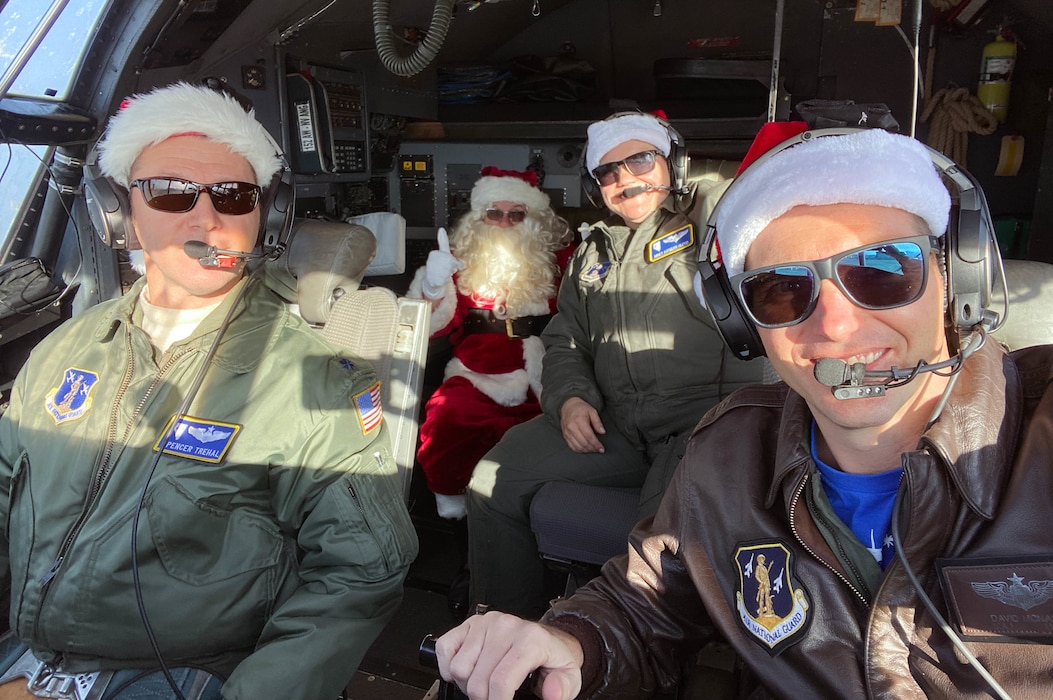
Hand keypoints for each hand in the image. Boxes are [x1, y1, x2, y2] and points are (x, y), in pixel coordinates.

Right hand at [421, 228, 463, 299]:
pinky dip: (445, 281)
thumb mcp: (442, 252)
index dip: (453, 262)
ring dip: (449, 275)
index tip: (451, 264)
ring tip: (444, 274)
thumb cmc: (439, 266)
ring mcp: (431, 271)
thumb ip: (443, 241)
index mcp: (434, 254)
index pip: (449, 258)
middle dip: (452, 268)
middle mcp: (431, 262)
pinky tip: (441, 280)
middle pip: (450, 265)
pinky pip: (444, 281)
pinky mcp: (432, 280)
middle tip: (448, 270)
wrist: (431, 281)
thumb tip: (441, 229)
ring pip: (448, 273)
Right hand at [436, 611, 583, 699]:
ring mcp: (485, 623)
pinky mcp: (470, 623)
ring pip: (459, 669)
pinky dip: (450, 667)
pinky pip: (445, 648)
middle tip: (495, 696)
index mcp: (530, 640)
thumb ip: (562, 688)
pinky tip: (469, 671)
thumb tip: (552, 693)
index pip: (501, 681)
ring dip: (468, 684)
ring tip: (485, 682)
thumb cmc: (552, 658)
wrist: (547, 638)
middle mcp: (505, 627)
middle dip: (484, 698)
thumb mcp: (569, 676)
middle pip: (478, 681)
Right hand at [559, 397, 605, 452]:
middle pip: (583, 442)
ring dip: (586, 450)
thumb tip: (602, 432)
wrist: (568, 407)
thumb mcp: (592, 412)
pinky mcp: (565, 436)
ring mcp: (567, 432)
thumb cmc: (581, 409)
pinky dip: (579, 450)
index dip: (596, 444)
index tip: (601, 448)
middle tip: (599, 450)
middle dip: (592, 448)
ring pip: (577, 446)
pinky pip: (572, 447)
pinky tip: (585, 449)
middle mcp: (572, 427)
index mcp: (579, 420)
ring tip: (593, 450)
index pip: (589, 436)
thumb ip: (597, 422)